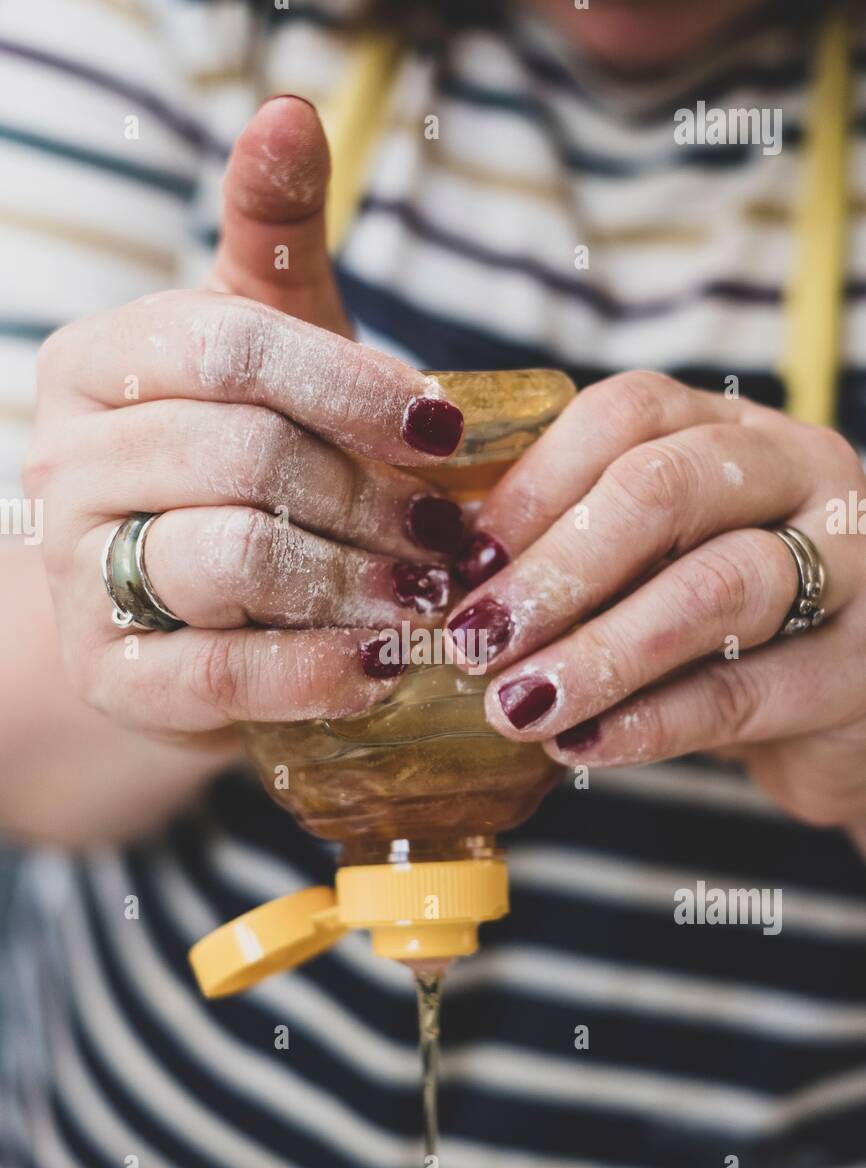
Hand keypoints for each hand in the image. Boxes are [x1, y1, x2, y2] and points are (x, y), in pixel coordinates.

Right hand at [25, 98, 464, 742]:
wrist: (175, 605)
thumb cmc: (238, 460)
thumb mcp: (262, 347)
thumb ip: (274, 240)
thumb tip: (287, 113)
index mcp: (100, 362)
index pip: (230, 347)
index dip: (352, 387)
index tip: (447, 429)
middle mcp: (70, 462)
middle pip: (242, 455)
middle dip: (368, 495)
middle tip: (451, 531)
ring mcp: (80, 576)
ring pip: (232, 559)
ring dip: (355, 580)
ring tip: (428, 592)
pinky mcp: (115, 676)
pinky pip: (222, 675)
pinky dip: (319, 673)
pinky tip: (385, 667)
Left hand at [444, 370, 865, 829]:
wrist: (854, 708)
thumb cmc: (728, 626)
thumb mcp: (657, 566)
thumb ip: (577, 554)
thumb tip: (438, 582)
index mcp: (729, 429)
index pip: (625, 415)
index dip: (531, 487)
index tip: (458, 565)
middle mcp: (797, 472)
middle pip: (667, 487)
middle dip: (554, 568)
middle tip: (474, 639)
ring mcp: (852, 563)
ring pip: (717, 587)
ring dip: (599, 650)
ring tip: (517, 704)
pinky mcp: (863, 669)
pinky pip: (747, 690)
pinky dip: (653, 721)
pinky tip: (583, 745)